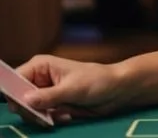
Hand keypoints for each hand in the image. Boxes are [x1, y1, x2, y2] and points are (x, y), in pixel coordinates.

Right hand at [7, 55, 127, 125]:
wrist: (116, 90)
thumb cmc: (97, 81)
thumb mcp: (72, 89)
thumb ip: (48, 96)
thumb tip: (25, 100)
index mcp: (41, 66)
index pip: (15, 80)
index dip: (15, 95)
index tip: (24, 107)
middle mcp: (39, 78)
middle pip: (19, 99)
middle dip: (31, 111)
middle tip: (46, 116)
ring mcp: (45, 93)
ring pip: (29, 111)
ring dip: (44, 117)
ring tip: (63, 113)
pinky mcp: (52, 105)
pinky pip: (41, 117)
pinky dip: (52, 119)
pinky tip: (68, 115)